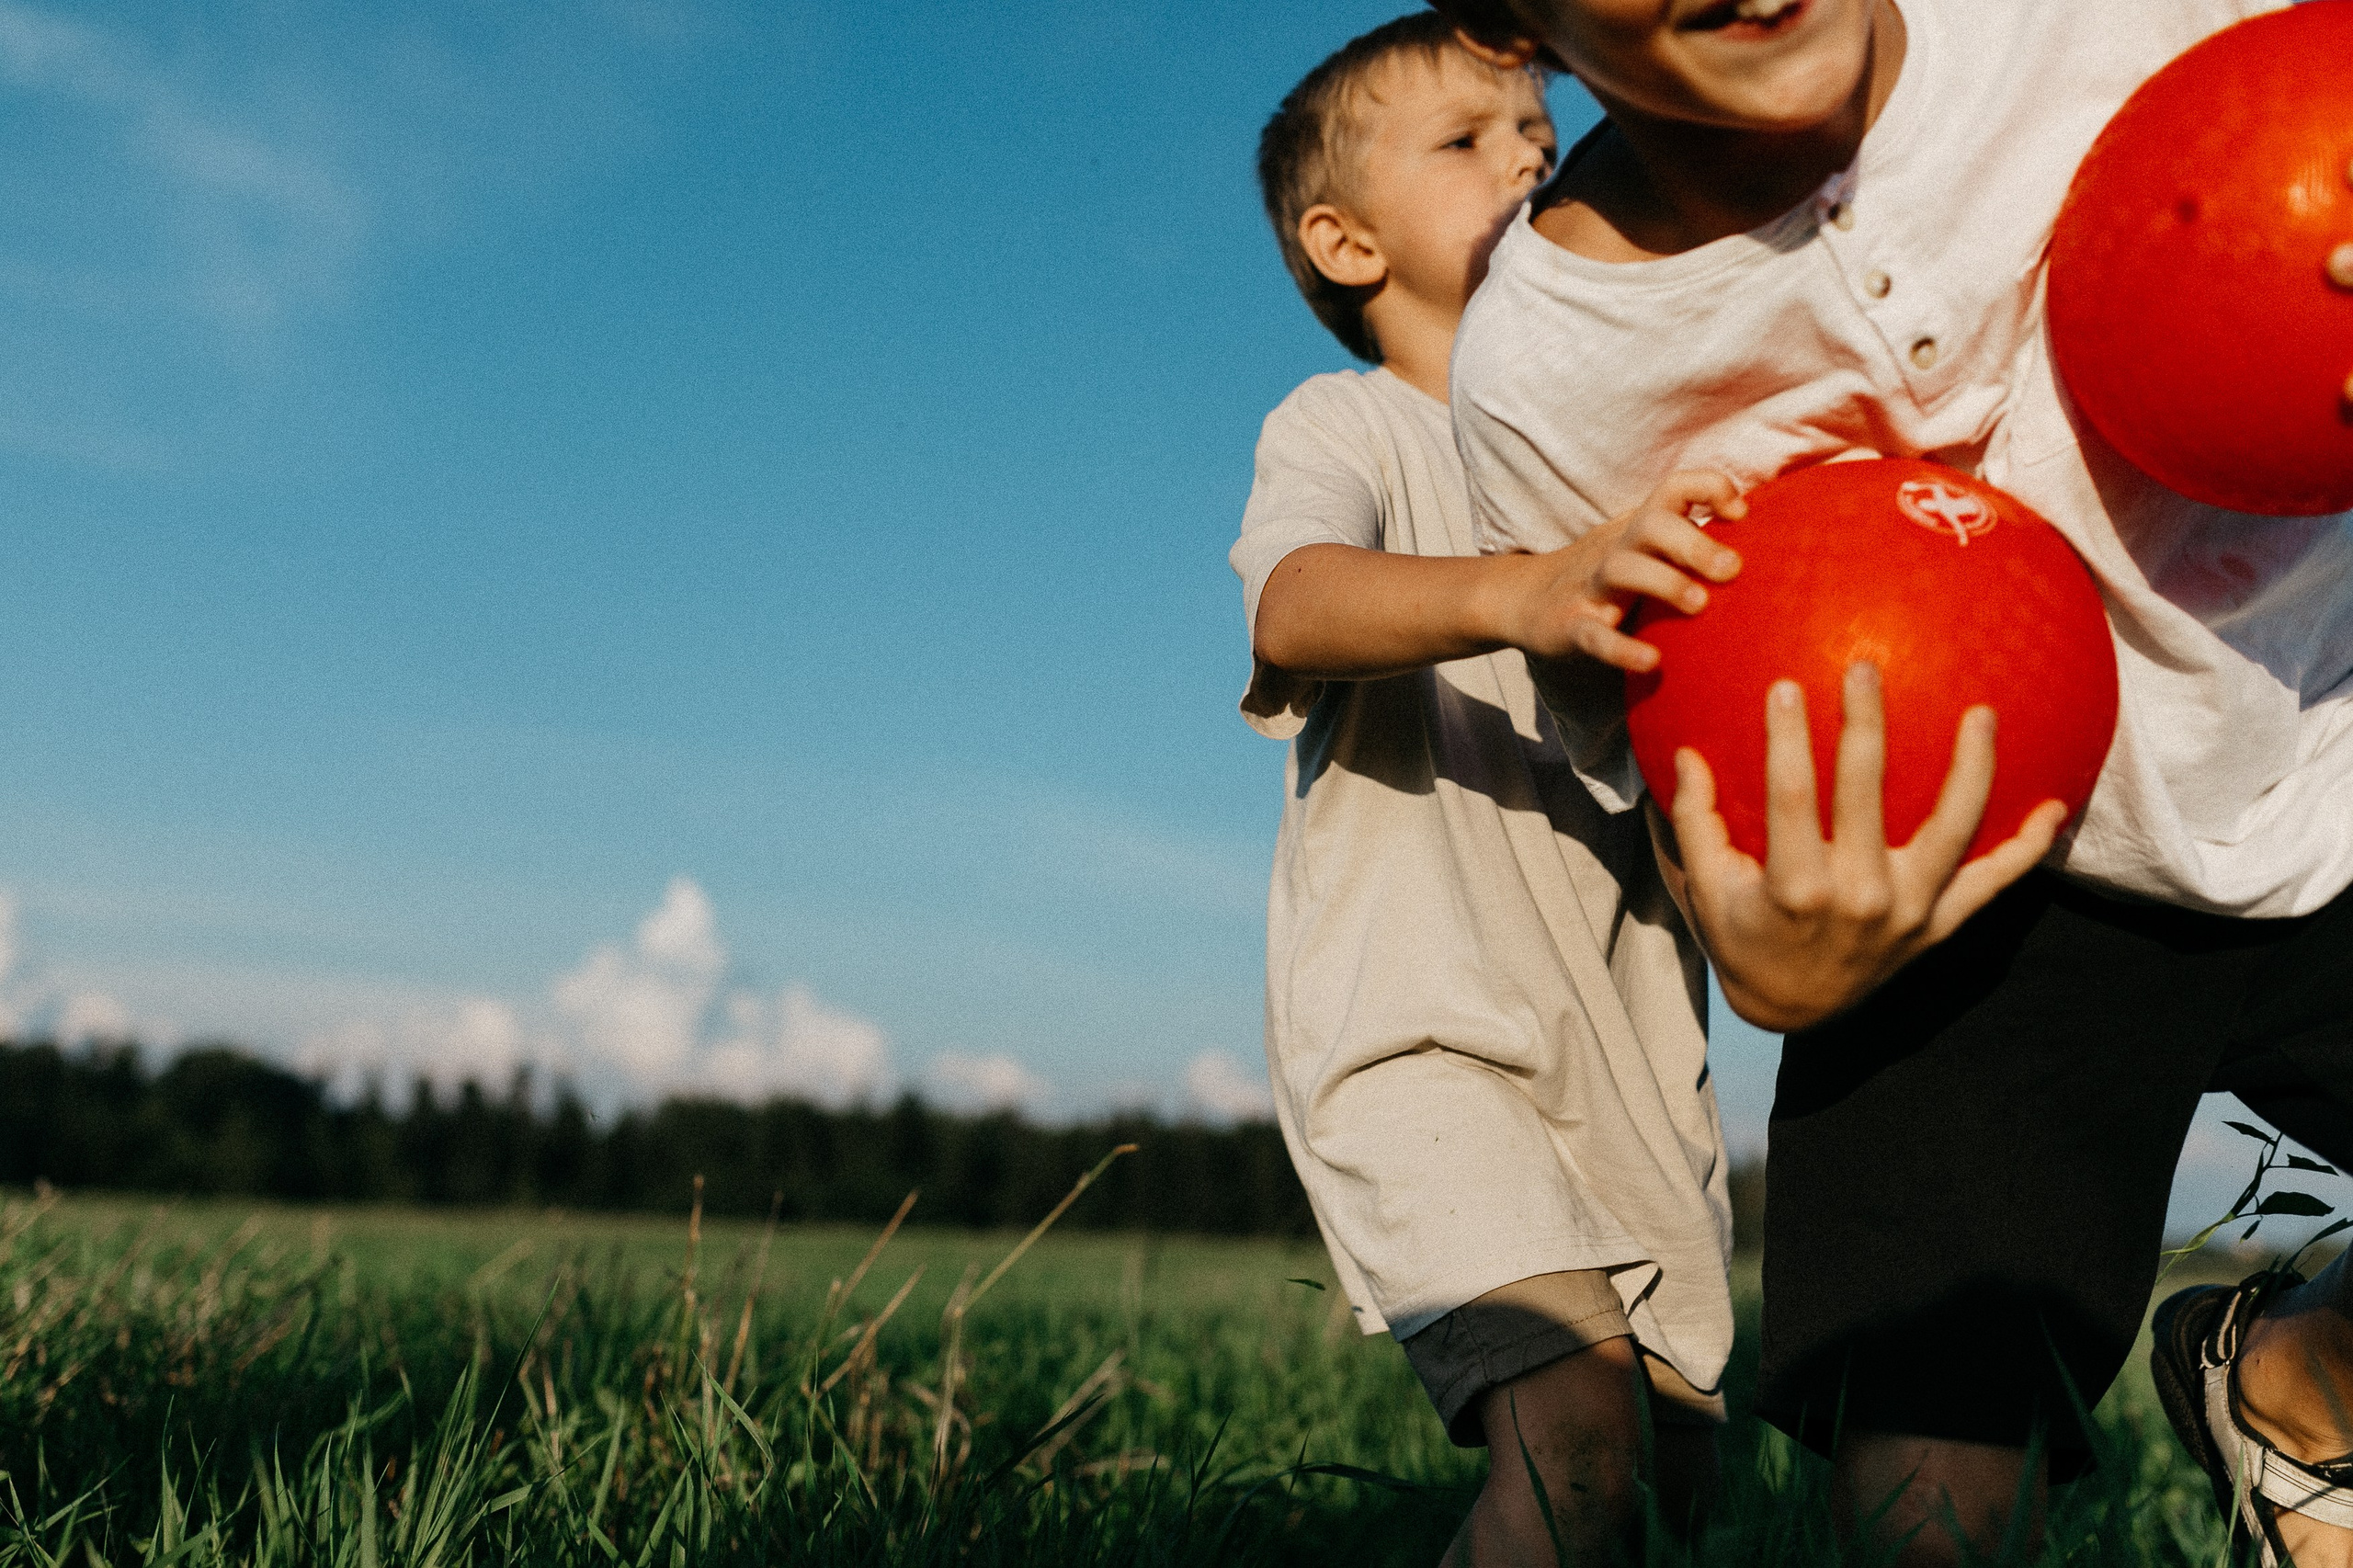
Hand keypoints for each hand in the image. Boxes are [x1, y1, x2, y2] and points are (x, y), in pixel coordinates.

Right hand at [1492, 470, 1747, 671]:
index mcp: (1639, 527)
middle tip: (1733, 570)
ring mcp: (1591, 586)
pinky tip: (1652, 661)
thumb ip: (1691, 543)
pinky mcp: (1570, 626)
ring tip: (1699, 605)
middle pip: (1653, 524)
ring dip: (1664, 582)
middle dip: (1695, 542)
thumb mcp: (1644, 549)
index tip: (1742, 515)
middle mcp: (1618, 547)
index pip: (1674, 488)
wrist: (1523, 599)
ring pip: (1623, 569)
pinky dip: (1622, 649)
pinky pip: (1595, 635)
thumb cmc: (1606, 576)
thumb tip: (1768, 548)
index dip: (1709, 488)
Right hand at [1667, 661, 2067, 1032]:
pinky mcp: (1940, 926)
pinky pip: (1993, 884)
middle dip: (1865, 724)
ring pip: (1952, 830)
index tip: (1784, 685)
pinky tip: (2055, 806)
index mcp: (1797, 888)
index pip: (1791, 797)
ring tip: (1983, 712)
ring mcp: (1909, 913)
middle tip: (1865, 668)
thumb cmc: (1744, 937)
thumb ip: (1695, 822)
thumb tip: (1684, 753)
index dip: (1786, 739)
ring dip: (1972, 768)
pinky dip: (2028, 849)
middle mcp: (1859, 897)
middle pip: (1867, 793)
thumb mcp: (1706, 889)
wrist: (1795, 1011)